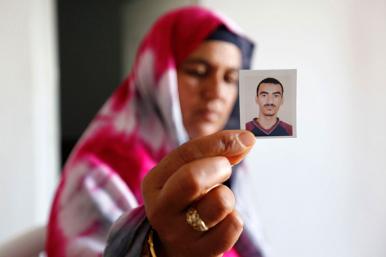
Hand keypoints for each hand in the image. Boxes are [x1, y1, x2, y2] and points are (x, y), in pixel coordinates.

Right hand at [142, 130, 255, 256]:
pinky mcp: (202, 252)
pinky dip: (233, 219)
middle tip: (224, 170)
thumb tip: (246, 139)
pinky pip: (233, 225)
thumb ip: (214, 153)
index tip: (245, 138)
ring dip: (227, 196)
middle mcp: (161, 209)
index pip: (185, 154)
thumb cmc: (185, 202)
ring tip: (218, 201)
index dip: (219, 142)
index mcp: (154, 183)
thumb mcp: (187, 173)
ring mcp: (180, 234)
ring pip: (221, 202)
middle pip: (194, 178)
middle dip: (219, 167)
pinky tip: (220, 222)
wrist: (174, 247)